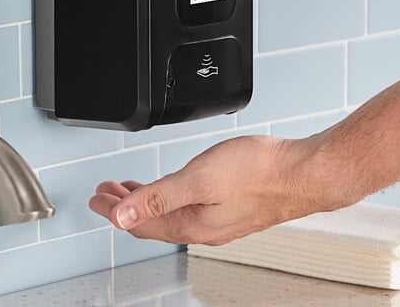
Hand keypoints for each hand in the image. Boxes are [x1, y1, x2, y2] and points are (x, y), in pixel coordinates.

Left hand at [89, 134, 337, 245]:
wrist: (303, 172)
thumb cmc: (259, 172)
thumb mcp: (199, 179)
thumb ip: (158, 198)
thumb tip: (123, 216)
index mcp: (190, 223)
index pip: (138, 222)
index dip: (112, 209)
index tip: (96, 197)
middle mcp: (202, 227)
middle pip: (151, 220)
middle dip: (124, 205)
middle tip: (107, 193)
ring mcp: (218, 219)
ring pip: (168, 213)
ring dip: (146, 201)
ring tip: (132, 189)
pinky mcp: (231, 207)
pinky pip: (187, 207)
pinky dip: (168, 197)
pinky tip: (173, 189)